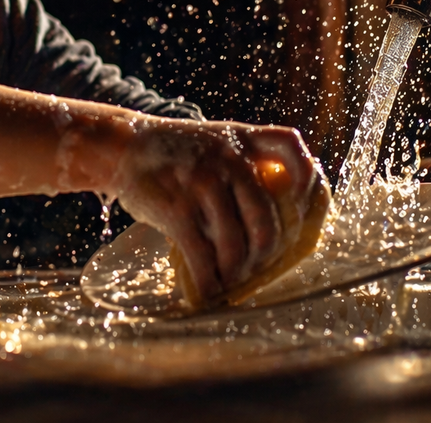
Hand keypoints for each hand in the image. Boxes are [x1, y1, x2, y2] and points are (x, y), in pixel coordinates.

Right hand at [108, 120, 325, 301]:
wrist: (122, 146)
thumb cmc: (171, 152)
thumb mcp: (212, 140)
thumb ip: (240, 164)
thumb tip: (270, 218)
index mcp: (242, 139)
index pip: (291, 145)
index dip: (308, 179)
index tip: (300, 208)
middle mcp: (229, 160)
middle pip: (266, 219)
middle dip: (264, 254)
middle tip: (254, 267)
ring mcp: (203, 184)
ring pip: (236, 244)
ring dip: (235, 273)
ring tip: (228, 281)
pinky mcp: (177, 210)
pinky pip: (202, 256)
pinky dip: (208, 282)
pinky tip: (206, 292)